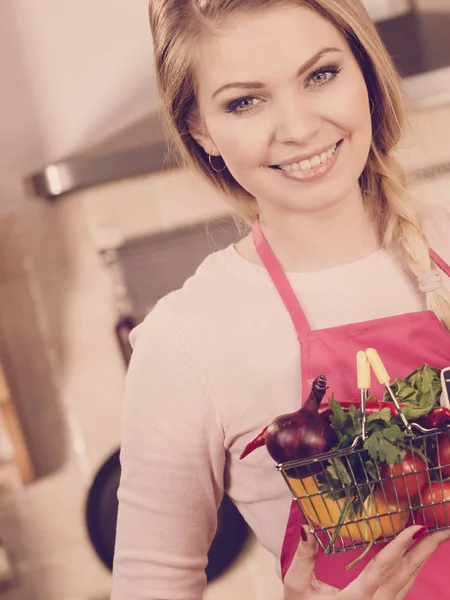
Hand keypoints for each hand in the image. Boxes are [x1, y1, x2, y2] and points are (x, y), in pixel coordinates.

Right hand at [283, 525, 449, 598]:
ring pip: (407, 585)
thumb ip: (303, 557)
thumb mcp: (297, 586)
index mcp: (353, 599)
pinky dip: (412, 572)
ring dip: (421, 560)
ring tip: (434, 539)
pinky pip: (402, 592)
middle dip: (424, 552)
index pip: (381, 569)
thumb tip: (307, 526)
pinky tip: (416, 559)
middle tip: (441, 530)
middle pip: (404, 577)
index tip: (416, 528)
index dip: (399, 547)